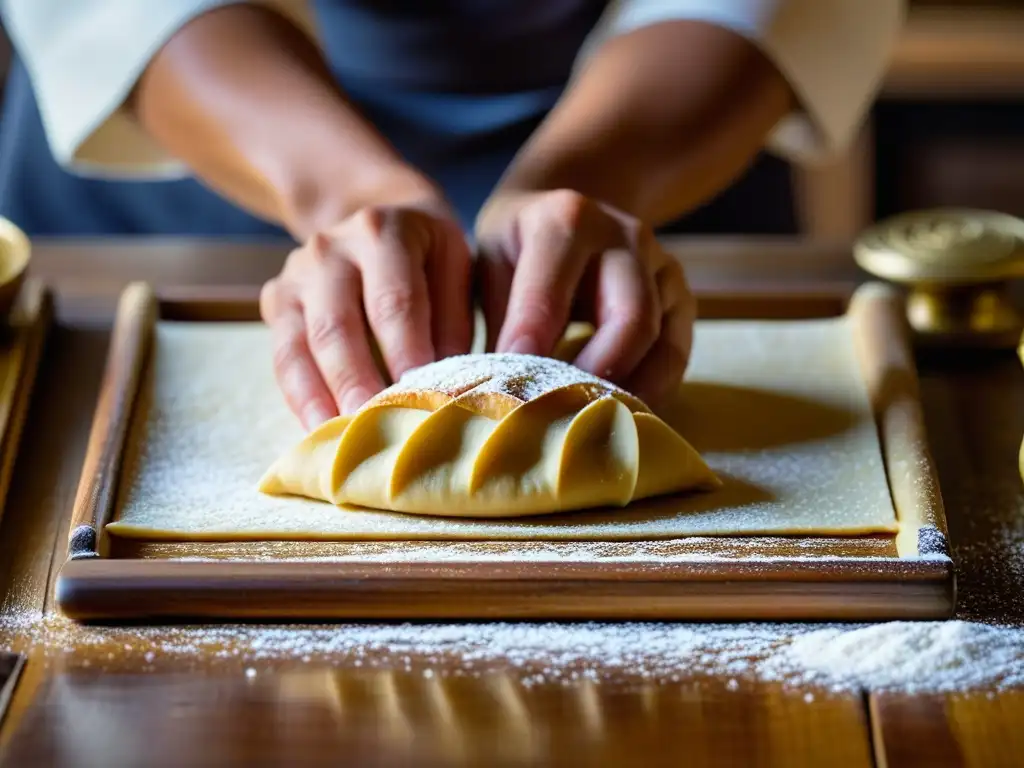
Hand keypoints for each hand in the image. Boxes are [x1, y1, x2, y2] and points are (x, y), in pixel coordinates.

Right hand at [260, 198, 472, 429]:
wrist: (379, 217)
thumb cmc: (428, 258)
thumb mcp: (455, 270)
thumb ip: (453, 324)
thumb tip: (450, 390)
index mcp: (382, 233)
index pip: (392, 300)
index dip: (405, 353)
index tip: (419, 399)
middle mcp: (330, 249)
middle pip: (338, 326)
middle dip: (356, 384)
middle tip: (376, 432)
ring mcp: (295, 275)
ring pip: (300, 346)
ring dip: (322, 399)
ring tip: (343, 444)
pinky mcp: (276, 301)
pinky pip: (283, 358)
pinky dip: (301, 399)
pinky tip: (321, 432)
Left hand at [475, 189, 695, 406]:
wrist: (566, 214)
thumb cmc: (517, 248)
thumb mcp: (491, 264)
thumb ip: (495, 320)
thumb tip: (486, 391)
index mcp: (565, 221)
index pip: (551, 291)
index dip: (534, 342)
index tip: (514, 387)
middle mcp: (623, 236)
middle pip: (631, 318)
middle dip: (598, 375)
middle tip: (564, 416)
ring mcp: (659, 265)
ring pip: (661, 340)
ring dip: (629, 390)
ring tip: (593, 425)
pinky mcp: (680, 295)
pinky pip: (677, 352)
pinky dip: (652, 389)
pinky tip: (620, 414)